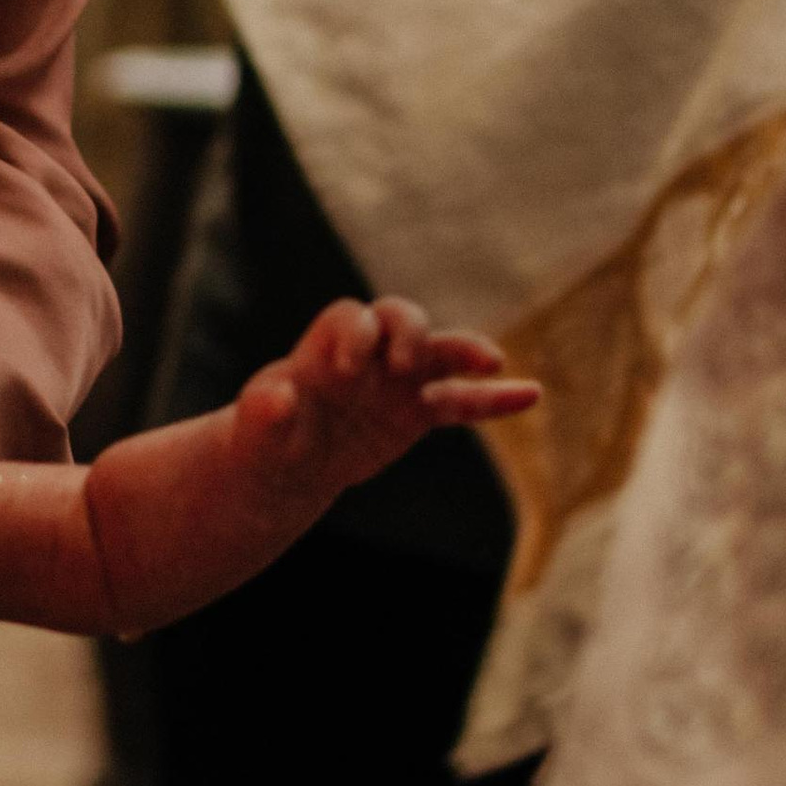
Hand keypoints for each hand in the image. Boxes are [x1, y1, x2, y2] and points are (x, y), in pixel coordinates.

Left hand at [234, 299, 538, 501]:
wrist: (284, 467)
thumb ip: (262, 409)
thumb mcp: (254, 432)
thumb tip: (278, 394)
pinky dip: (494, 399)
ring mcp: (396, 381)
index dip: (354, 334)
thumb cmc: (264, 441)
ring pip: (438, 352)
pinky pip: (462, 401)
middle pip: (397, 318)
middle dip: (407, 332)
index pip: (348, 319)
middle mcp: (366, 356)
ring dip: (464, 351)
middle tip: (402, 365)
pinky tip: (531, 395)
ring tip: (490, 362)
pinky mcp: (418, 411)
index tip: (348, 369)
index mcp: (323, 352)